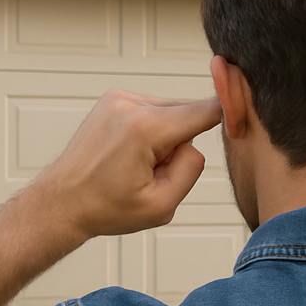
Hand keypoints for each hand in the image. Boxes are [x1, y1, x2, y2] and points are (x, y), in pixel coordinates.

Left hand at [30, 90, 222, 245]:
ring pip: (170, 111)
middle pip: (187, 112)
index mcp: (145, 129)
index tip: (244, 113)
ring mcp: (119, 97)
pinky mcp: (113, 98)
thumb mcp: (161, 206)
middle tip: (156, 171)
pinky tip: (130, 153)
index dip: (228, 114)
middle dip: (182, 140)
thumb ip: (191, 170)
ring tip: (137, 164)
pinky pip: (151, 110)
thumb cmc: (105, 208)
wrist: (61, 202)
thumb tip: (195, 143)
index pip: (205, 110)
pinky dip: (151, 129)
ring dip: (166, 135)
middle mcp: (130, 104)